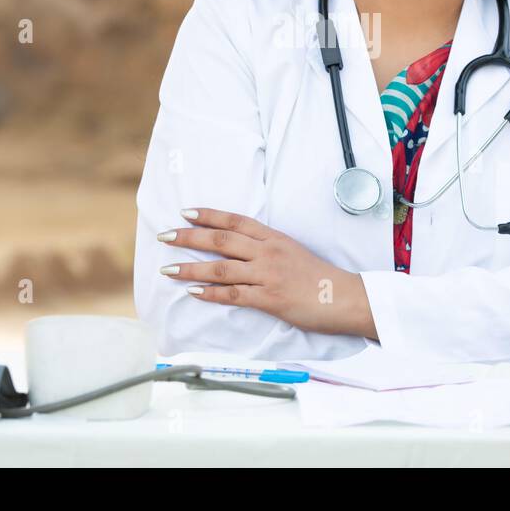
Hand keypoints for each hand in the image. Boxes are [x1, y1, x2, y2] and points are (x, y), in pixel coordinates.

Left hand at [157, 207, 373, 337]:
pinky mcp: (269, 298)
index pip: (235, 221)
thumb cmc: (320, 277)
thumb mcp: (293, 252)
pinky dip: (210, 292)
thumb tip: (242, 250)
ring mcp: (267, 275)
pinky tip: (193, 291)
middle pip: (221, 240)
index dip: (209, 215)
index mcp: (274, 237)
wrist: (344, 297)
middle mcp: (268, 252)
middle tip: (165, 235)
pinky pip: (233, 294)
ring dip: (190, 267)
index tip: (186, 212)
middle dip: (189, 237)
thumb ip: (267, 249)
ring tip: (167, 268)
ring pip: (221, 268)